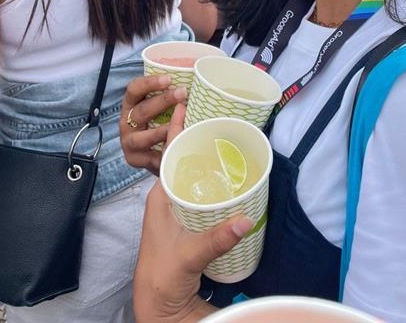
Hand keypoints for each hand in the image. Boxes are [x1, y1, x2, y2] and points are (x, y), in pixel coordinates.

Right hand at [120, 74, 188, 174]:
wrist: (159, 154)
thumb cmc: (164, 121)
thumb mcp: (165, 104)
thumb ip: (174, 89)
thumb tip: (194, 70)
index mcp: (132, 104)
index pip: (134, 89)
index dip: (149, 83)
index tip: (169, 79)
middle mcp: (127, 122)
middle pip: (142, 110)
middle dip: (163, 101)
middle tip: (183, 93)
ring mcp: (129, 142)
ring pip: (144, 137)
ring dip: (161, 132)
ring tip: (178, 126)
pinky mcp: (135, 160)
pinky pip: (151, 158)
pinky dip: (164, 153)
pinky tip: (177, 149)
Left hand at [134, 105, 252, 322]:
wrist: (159, 307)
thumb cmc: (162, 277)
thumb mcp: (188, 255)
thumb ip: (216, 239)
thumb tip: (246, 218)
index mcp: (160, 197)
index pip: (169, 154)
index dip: (176, 129)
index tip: (185, 103)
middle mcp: (167, 199)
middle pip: (184, 160)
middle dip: (197, 139)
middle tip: (218, 117)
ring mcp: (178, 211)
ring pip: (193, 176)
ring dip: (207, 160)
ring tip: (227, 141)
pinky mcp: (190, 224)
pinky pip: (201, 193)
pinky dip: (214, 182)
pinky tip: (230, 179)